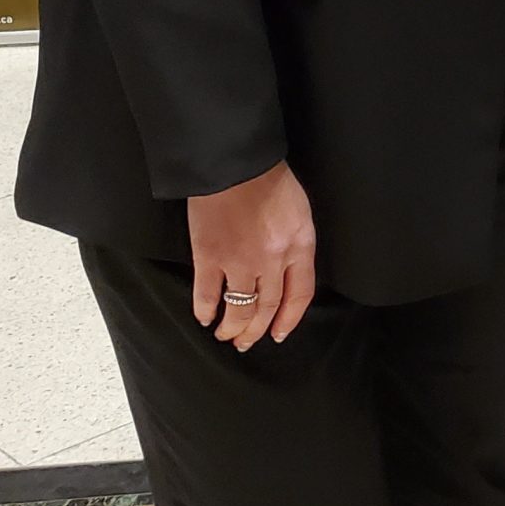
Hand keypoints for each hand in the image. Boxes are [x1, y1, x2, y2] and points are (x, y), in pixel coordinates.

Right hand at [188, 161, 315, 349]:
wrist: (234, 162)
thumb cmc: (268, 181)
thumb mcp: (299, 212)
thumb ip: (296, 244)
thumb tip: (287, 274)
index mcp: (299, 245)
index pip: (300, 295)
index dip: (288, 319)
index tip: (278, 333)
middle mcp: (273, 259)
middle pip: (268, 307)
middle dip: (257, 330)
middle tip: (247, 342)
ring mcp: (240, 260)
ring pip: (239, 308)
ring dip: (232, 327)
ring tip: (226, 334)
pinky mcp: (209, 256)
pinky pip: (208, 294)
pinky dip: (205, 310)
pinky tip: (204, 317)